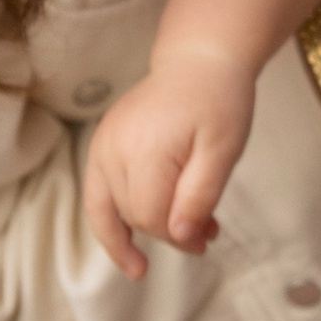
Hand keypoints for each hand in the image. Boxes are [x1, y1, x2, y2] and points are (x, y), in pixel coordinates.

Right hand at [82, 49, 255, 278]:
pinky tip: (127, 250)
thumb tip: (179, 237)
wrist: (198, 63)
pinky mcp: (100, 146)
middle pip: (133, 216)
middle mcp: (113, 149)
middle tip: (207, 234)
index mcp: (146, 149)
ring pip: (109, 211)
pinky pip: (96, 197)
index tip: (207, 239)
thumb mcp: (224, 150)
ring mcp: (101, 146)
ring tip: (157, 257)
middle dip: (168, 232)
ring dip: (140, 232)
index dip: (179, 237)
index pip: (151, 216)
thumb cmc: (218, 103)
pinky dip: (109, 224)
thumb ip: (200, 195)